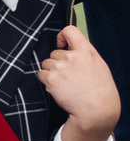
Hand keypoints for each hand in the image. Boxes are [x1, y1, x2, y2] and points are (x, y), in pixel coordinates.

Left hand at [40, 24, 120, 140]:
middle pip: (54, 52)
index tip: (61, 44)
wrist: (95, 109)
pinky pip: (41, 74)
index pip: (69, 31)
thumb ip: (84, 54)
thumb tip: (70, 47)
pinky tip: (59, 87)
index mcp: (86, 51)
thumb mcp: (98, 65)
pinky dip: (46, 80)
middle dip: (58, 62)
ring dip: (52, 71)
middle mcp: (72, 57)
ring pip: (46, 63)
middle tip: (70, 75)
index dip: (61, 36)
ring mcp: (59, 67)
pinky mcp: (50, 78)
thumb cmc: (100, 89)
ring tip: (66, 83)